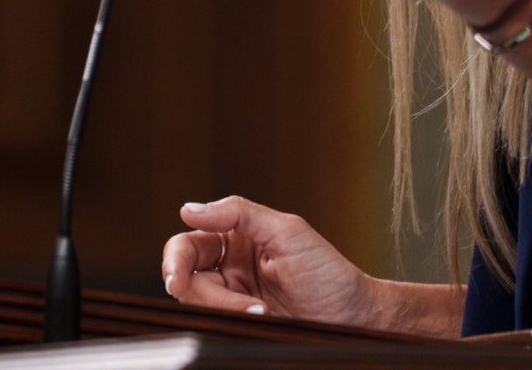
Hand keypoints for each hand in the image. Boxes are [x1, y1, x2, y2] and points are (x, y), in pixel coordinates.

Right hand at [161, 196, 382, 324]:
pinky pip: (216, 322)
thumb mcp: (288, 232)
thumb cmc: (329, 273)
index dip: (176, 258)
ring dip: (224, 307)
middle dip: (197, 289)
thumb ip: (240, 213)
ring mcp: (235, 297)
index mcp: (238, 236)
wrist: (355, 318)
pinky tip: (259, 318)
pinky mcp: (241, 322)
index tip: (177, 276)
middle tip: (216, 301)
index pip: (191, 242)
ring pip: (198, 303)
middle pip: (186, 275)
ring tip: (261, 311)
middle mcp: (231, 266)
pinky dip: (231, 320)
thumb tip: (190, 209)